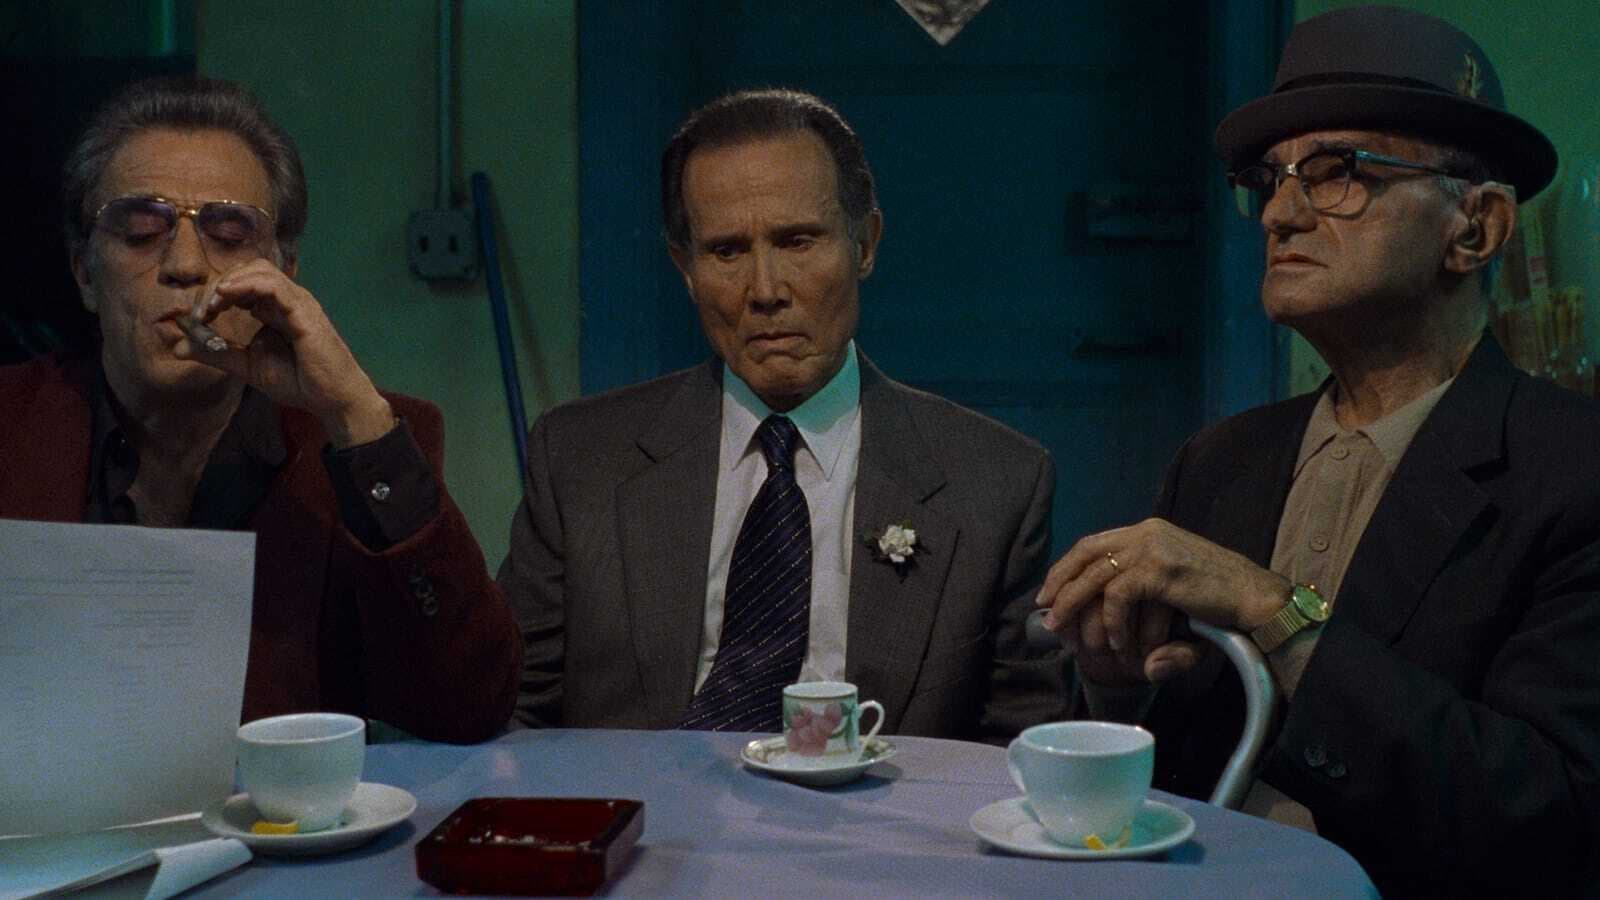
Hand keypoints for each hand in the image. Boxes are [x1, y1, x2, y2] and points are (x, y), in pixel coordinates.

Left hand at [173, 260, 392, 446]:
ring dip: (229, 283)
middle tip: (202, 312)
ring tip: (212, 305)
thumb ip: (217, 353)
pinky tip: (227, 296)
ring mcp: (297, 302)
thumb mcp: (248, 366)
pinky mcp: (304, 310)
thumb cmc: (300, 382)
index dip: (215, 294)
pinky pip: (274, 286)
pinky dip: (247, 286)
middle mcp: (287, 299)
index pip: (241, 283)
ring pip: (260, 270)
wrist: (332, 399)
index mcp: (274, 308)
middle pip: (248, 269)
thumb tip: (178, 347)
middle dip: (218, 285)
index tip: (197, 318)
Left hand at [1037, 518, 1290, 681]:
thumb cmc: (1220, 603)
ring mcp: (1153, 548)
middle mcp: (1146, 533)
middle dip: (1060, 585)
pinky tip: (1119, 644)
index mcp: (1148, 532)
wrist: (1257, 600)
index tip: (1049, 593)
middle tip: (1047, 614)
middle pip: (1086, 553)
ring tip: (1068, 634)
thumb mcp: (1173, 604)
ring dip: (1076, 607)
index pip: (1093, 544)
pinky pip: (1117, 595)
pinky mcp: (1160, 569)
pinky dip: (1112, 622)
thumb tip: (1135, 661)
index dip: (1067, 568)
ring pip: (1095, 575)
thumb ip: (1143, 615)